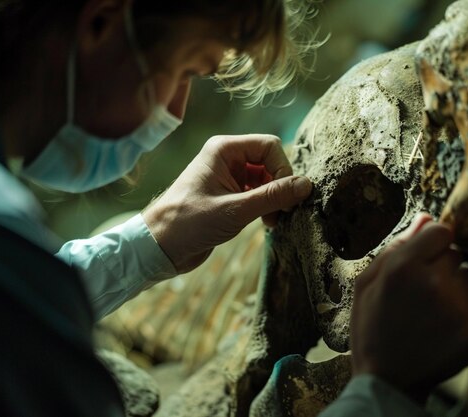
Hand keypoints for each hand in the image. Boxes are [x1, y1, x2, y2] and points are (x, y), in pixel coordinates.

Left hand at [142, 134, 312, 273]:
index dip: (284, 170)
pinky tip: (266, 223)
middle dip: (280, 186)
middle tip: (283, 212)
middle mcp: (227, 158)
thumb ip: (273, 196)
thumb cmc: (189, 223)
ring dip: (274, 199)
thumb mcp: (235, 210)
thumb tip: (307, 185)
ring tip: (273, 221)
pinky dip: (266, 206)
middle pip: (270, 162)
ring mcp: (228, 176)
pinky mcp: (229, 194)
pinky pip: (257, 193)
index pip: (270, 146)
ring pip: (266, 179)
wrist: (160, 246)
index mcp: (224, 149)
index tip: (287, 197)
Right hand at [350, 213, 467, 402]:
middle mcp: (434, 281)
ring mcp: (458, 304)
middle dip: (442, 266)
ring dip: (458, 288)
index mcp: (403, 267)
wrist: (388, 377)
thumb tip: (426, 217)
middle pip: (456, 254)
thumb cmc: (372, 326)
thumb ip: (396, 246)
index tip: (426, 258)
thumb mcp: (367, 282)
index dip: (434, 243)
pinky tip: (450, 322)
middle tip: (424, 292)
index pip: (442, 231)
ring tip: (436, 310)